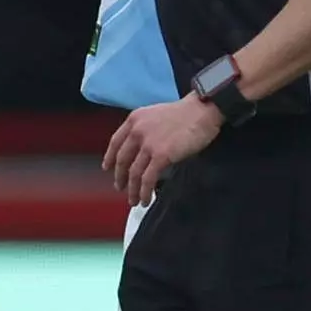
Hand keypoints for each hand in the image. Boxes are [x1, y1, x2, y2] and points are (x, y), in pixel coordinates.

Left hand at [102, 95, 222, 204]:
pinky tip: (145, 199)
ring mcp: (148, 144)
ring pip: (134, 173)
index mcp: (135, 119)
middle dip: (120, 177)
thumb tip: (142, 149)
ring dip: (132, 190)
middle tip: (120, 188)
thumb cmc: (186, 113)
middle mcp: (137, 131)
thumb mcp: (156, 114)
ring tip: (133, 200)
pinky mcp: (160, 156)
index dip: (109, 157)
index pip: (115, 141)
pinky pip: (147, 179)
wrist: (202, 110)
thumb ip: (146, 129)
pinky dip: (144, 191)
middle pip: (122, 160)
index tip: (107, 168)